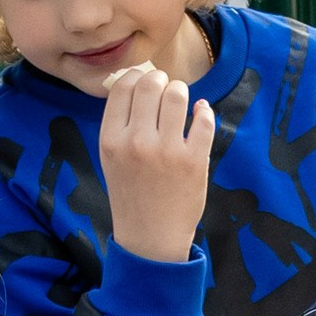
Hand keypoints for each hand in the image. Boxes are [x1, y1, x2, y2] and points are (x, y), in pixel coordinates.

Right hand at [99, 62, 214, 262]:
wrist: (150, 239)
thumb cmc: (131, 195)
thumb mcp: (111, 159)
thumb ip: (120, 124)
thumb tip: (137, 82)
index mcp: (111, 140)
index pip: (122, 87)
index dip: (135, 76)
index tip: (144, 81)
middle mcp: (136, 142)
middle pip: (150, 85)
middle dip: (160, 79)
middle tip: (165, 87)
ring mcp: (166, 152)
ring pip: (177, 95)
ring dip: (181, 92)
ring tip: (181, 101)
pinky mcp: (194, 162)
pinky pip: (203, 120)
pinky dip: (204, 111)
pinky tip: (200, 114)